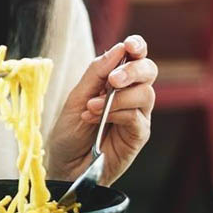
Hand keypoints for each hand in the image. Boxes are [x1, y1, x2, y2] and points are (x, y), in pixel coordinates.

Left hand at [47, 35, 156, 185]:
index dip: (137, 47)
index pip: (134, 58)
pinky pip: (137, 117)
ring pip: (145, 94)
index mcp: (115, 82)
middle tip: (113, 79)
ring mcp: (137, 116)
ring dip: (118, 97)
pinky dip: (117, 113)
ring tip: (91, 108)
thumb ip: (96, 74)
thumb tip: (118, 49)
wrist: (64, 166)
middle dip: (133, 70)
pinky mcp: (138, 135)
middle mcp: (131, 96)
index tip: (130, 46)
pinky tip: (96, 119)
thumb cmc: (69, 134)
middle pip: (148, 71)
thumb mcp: (76, 98)